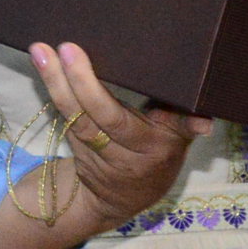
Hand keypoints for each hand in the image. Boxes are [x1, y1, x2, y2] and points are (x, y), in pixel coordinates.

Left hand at [32, 40, 204, 228]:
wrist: (118, 200)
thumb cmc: (155, 154)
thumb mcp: (175, 142)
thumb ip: (183, 122)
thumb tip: (206, 121)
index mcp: (161, 146)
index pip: (168, 127)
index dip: (174, 118)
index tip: (186, 110)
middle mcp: (130, 153)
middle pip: (106, 118)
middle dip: (85, 83)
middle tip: (69, 48)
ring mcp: (100, 155)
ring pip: (77, 119)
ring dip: (56, 83)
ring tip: (42, 52)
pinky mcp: (76, 151)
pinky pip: (65, 119)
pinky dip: (53, 90)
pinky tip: (42, 63)